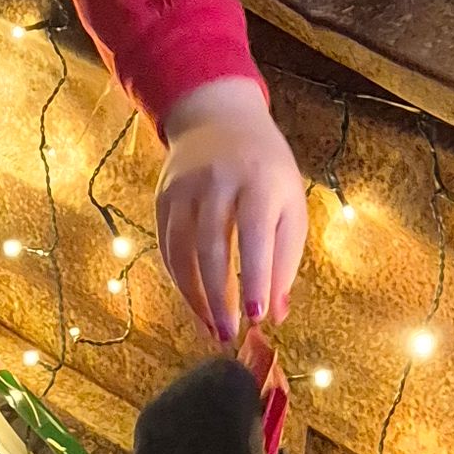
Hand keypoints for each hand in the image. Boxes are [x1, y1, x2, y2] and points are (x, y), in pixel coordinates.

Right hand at [155, 80, 307, 338]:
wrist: (219, 119)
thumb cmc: (266, 169)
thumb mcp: (290, 203)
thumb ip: (286, 258)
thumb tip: (275, 313)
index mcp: (258, 181)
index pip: (255, 235)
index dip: (255, 278)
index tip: (258, 317)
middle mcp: (217, 182)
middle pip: (212, 247)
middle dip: (220, 297)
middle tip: (230, 335)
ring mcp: (185, 188)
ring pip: (182, 252)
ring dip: (195, 297)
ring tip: (211, 329)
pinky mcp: (163, 197)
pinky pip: (167, 247)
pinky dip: (180, 281)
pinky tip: (195, 304)